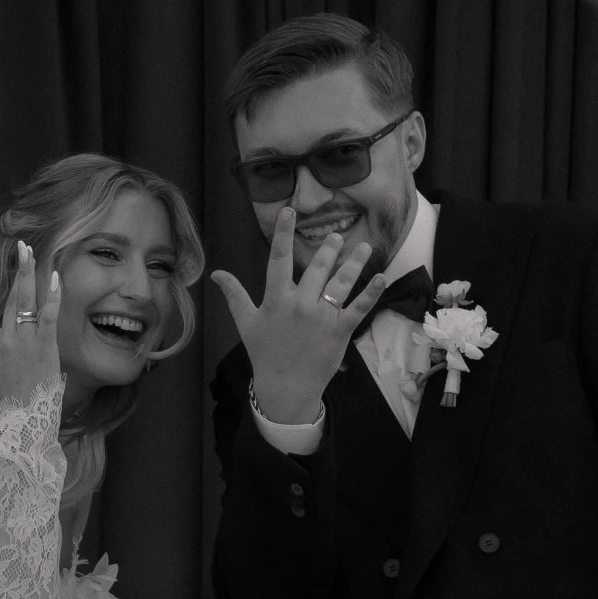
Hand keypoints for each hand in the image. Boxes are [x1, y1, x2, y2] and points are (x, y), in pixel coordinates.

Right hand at [0, 243, 61, 416]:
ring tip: (31, 252)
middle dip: (14, 270)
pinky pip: (48, 318)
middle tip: (19, 247)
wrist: (23, 430)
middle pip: (9, 298)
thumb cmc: (0, 412)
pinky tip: (55, 278)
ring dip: (29, 275)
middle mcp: (5, 340)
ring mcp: (26, 343)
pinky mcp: (46, 349)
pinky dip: (52, 297)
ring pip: (26, 302)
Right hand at [210, 206, 392, 423]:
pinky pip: (358, 308)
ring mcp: (322, 317)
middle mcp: (300, 304)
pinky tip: (381, 278)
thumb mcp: (246, 323)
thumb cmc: (265, 353)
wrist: (286, 387)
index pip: (279, 259)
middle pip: (317, 267)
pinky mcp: (340, 331)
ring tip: (364, 246)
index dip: (283, 233)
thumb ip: (234, 295)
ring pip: (341, 283)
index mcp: (276, 300)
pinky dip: (371, 293)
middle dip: (329, 248)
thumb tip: (216, 274)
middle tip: (337, 234)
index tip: (289, 211)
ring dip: (354, 262)